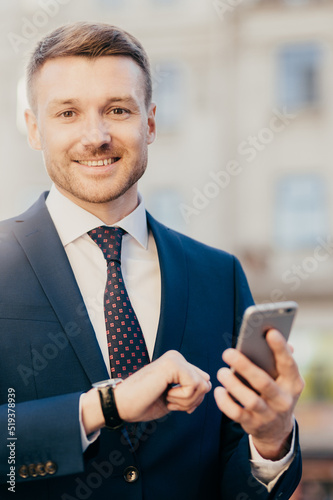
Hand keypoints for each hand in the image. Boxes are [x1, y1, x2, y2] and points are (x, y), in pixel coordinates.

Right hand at [116, 350, 210, 421]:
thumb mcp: (172, 397)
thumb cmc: (142, 403)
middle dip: (192, 401)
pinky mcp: (173, 364)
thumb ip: (189, 390)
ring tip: (166, 398)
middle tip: (170, 401)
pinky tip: (165, 395)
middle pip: (206, 384)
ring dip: (186, 401)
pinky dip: (182, 398)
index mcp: (176, 363)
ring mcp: (175, 359)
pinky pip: (194, 386)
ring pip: (203, 386)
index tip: (175, 404)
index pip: (203, 382)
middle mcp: (176, 357)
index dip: (194, 399)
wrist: (121, 404)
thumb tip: (208, 385)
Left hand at [214, 329, 303, 459]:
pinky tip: (218, 390)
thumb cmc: (276, 390)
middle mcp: (284, 400)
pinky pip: (237, 414)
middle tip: (227, 352)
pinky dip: (225, 402)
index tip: (270, 331)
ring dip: (233, 385)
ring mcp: (269, 415)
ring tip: (221, 372)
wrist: (277, 429)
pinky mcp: (254, 425)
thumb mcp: (284, 378)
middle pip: (264, 382)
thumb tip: (272, 334)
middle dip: (245, 366)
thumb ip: (278, 357)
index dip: (280, 348)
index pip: (288, 364)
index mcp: (293, 383)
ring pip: (250, 400)